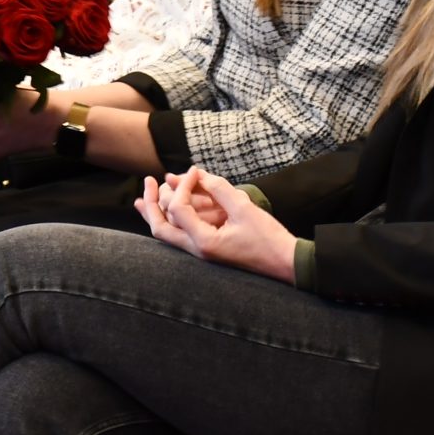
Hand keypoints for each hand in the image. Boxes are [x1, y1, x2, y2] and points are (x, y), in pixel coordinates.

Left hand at [135, 167, 297, 282]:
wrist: (286, 264)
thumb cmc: (269, 238)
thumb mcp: (244, 208)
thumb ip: (219, 189)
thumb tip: (198, 175)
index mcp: (205, 242)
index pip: (178, 209)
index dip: (183, 185)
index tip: (196, 171)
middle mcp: (197, 250)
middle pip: (160, 227)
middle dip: (151, 203)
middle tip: (148, 181)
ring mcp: (201, 252)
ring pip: (167, 233)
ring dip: (156, 211)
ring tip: (147, 192)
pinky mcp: (208, 249)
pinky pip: (181, 235)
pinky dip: (171, 220)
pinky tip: (166, 208)